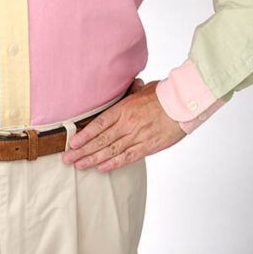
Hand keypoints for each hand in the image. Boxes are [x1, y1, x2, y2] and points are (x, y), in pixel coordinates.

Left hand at [62, 78, 185, 171]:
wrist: (184, 105)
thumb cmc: (164, 95)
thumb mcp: (143, 88)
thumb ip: (131, 91)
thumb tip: (128, 86)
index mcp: (124, 108)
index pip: (99, 124)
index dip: (84, 135)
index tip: (72, 143)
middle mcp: (128, 124)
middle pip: (101, 140)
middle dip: (82, 151)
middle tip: (67, 158)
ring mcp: (138, 136)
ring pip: (111, 151)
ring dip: (93, 159)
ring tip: (79, 165)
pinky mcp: (148, 146)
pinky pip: (128, 157)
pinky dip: (114, 164)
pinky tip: (101, 168)